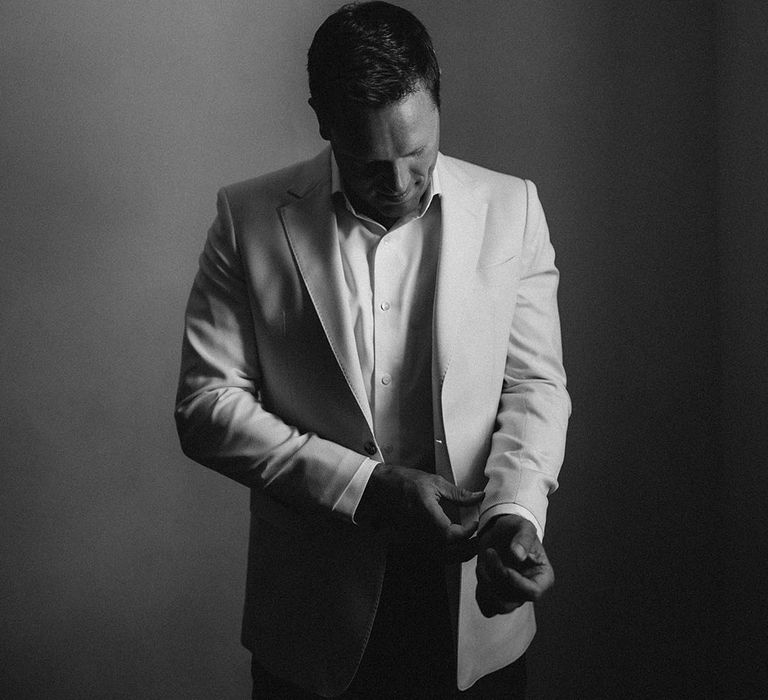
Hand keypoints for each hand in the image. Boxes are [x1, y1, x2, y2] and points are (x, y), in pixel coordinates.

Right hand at [356, 464, 483, 560]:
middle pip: (448, 551)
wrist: (381, 487)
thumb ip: (459, 494)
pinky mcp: (414, 540)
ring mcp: (416, 538)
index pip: (451, 534)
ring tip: (471, 545)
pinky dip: (447, 555)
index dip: (467, 533)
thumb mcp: (435, 483)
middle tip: (479, 540)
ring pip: (441, 556)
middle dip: (467, 549)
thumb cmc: (405, 482)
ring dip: (459, 554)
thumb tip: (478, 497)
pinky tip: (455, 547)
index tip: (475, 524)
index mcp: (427, 514)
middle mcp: (420, 530)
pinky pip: (433, 554)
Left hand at [475, 514, 553, 616]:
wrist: (500, 532)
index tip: (506, 568)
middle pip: (513, 600)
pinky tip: (481, 571)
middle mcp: (528, 590)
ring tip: (482, 563)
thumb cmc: (515, 529)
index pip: (534, 592)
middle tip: (490, 552)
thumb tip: (518, 555)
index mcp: (542, 577)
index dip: (518, 583)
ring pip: (499, 606)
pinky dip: (480, 593)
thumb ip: (523, 538)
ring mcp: (513, 596)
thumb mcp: (523, 526)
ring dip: (486, 585)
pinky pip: (487, 607)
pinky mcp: (497, 596)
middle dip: (497, 577)